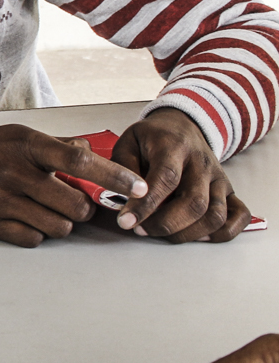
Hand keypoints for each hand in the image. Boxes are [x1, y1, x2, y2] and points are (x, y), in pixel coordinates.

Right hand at [0, 125, 146, 246]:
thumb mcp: (18, 136)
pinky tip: (24, 219)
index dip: (114, 177)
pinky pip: (31, 239)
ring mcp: (0, 199)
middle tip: (71, 202)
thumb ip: (56, 146)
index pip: (80, 161)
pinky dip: (35, 233)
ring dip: (60, 223)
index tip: (139, 188)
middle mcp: (14, 172)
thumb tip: (91, 154)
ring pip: (58, 226)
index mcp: (26, 146)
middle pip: (75, 204)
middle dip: (82, 209)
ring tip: (44, 210)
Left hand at [111, 108, 249, 242]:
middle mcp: (202, 163)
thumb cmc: (151, 139)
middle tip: (140, 230)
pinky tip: (196, 235)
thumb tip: (123, 198)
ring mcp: (219, 178)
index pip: (166, 178)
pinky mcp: (230, 191)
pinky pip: (239, 217)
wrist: (182, 127)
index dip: (146, 204)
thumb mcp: (128, 142)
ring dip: (187, 233)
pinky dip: (220, 233)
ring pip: (215, 215)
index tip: (127, 221)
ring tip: (160, 233)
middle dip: (164, 224)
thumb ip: (124, 168)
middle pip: (194, 203)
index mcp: (174, 146)